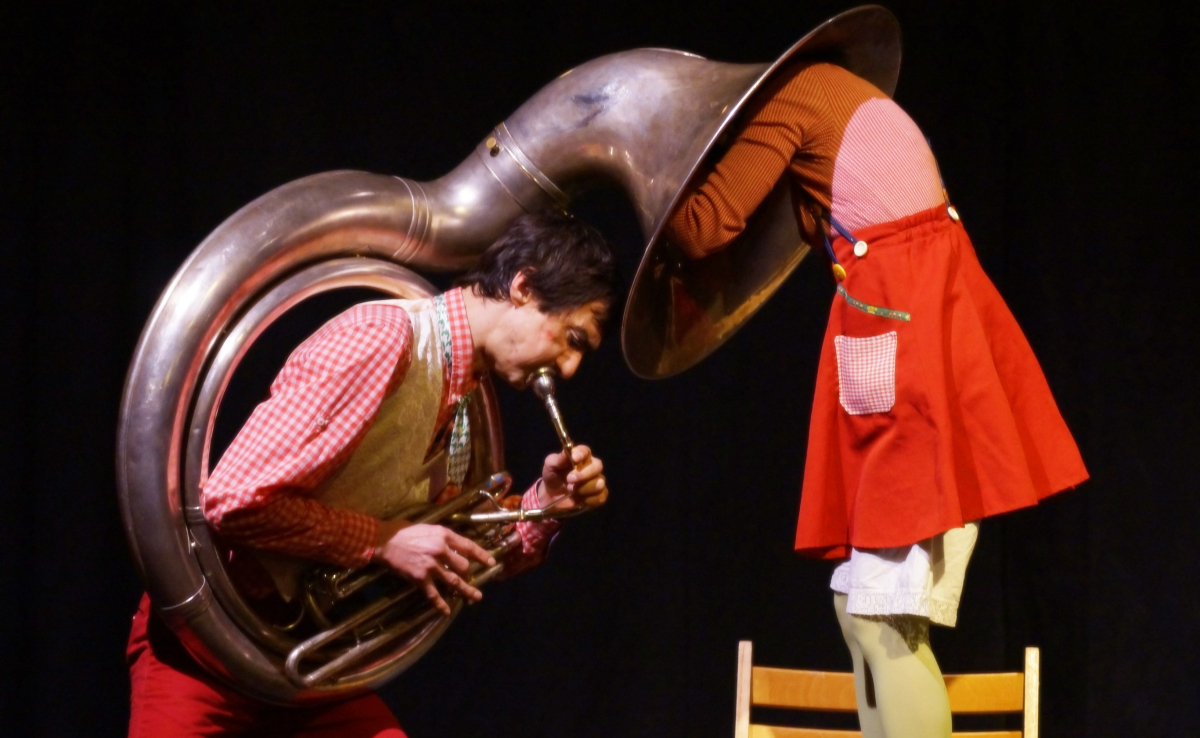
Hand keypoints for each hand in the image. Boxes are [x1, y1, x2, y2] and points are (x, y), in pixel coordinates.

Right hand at [371, 520, 495, 615]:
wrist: (384, 540)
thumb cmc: (405, 531)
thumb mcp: (429, 528)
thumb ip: (443, 538)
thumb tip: (455, 547)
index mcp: (444, 536)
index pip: (468, 546)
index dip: (481, 555)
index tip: (491, 562)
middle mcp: (441, 551)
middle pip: (463, 567)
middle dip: (469, 575)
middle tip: (473, 581)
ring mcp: (431, 566)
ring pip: (454, 582)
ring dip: (466, 591)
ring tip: (475, 598)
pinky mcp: (420, 579)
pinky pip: (434, 594)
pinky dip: (440, 604)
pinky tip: (446, 611)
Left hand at [538, 444, 606, 511]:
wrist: (551, 496)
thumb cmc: (552, 476)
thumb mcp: (551, 465)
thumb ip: (560, 458)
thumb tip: (569, 450)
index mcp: (580, 456)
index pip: (586, 451)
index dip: (582, 454)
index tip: (574, 458)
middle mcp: (591, 466)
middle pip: (598, 466)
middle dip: (584, 474)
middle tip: (569, 480)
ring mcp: (597, 481)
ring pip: (599, 483)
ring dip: (584, 488)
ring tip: (571, 490)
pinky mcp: (599, 495)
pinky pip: (600, 497)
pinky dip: (589, 500)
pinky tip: (579, 499)